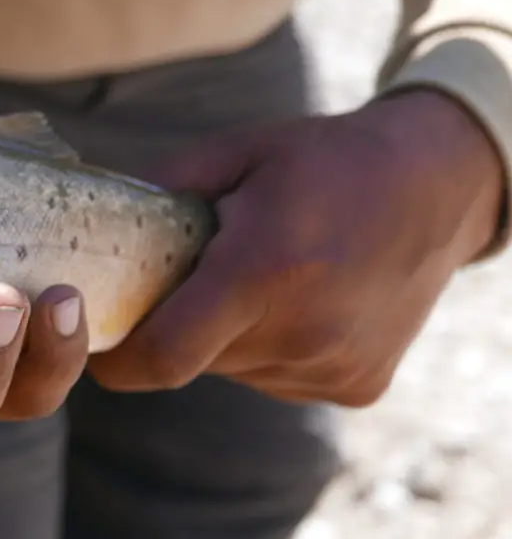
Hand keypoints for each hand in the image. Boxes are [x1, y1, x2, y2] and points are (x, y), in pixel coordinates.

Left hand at [88, 90, 504, 405]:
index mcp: (263, 271)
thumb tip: (99, 225)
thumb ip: (164, 187)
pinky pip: (281, 377)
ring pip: (237, 370)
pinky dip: (272, 348)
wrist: (438, 186)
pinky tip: (301, 300)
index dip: (120, 361)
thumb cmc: (328, 161)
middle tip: (192, 282)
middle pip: (196, 359)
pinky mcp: (358, 385)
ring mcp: (333, 366)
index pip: (164, 356)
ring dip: (228, 337)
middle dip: (177, 330)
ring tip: (261, 280)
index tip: (103, 348)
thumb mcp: (240, 153)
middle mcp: (301, 332)